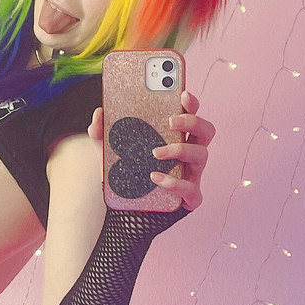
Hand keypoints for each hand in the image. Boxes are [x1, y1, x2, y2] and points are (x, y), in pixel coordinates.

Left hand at [86, 90, 212, 213]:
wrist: (128, 210)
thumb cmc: (128, 174)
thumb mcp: (111, 151)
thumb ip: (102, 132)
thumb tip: (98, 114)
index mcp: (176, 137)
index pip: (192, 114)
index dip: (192, 103)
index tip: (183, 94)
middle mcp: (189, 153)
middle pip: (206, 130)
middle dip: (192, 121)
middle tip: (170, 121)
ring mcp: (193, 174)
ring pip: (202, 154)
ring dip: (180, 149)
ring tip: (156, 153)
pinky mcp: (190, 197)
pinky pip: (191, 189)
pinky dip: (174, 183)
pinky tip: (155, 178)